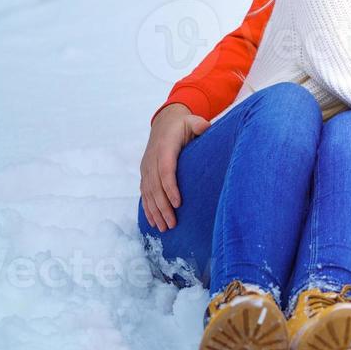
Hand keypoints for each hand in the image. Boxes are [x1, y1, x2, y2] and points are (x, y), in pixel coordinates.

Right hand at [140, 103, 208, 230]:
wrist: (164, 122)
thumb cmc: (182, 125)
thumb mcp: (192, 121)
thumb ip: (199, 125)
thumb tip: (206, 128)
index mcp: (164, 148)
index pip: (166, 170)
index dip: (170, 187)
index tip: (177, 203)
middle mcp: (152, 159)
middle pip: (155, 186)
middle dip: (163, 207)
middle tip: (172, 224)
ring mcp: (146, 167)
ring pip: (148, 193)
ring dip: (155, 211)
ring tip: (164, 228)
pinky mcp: (145, 173)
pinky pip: (144, 193)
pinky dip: (148, 208)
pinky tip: (153, 222)